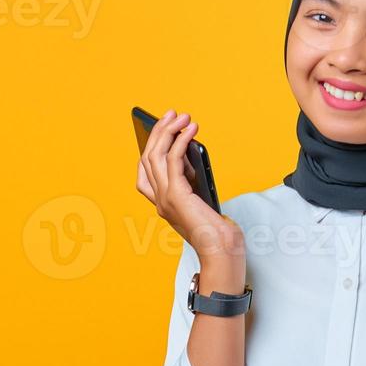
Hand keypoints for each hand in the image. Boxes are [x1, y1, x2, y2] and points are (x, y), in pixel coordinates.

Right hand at [136, 109, 241, 259]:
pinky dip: (180, 140)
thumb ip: (191, 183)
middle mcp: (159, 201)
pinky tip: (191, 130)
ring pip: (156, 155)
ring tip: (181, 116)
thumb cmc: (217, 233)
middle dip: (157, 133)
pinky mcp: (177, 194)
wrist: (221, 251)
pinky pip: (174, 159)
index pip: (144, 173)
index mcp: (162, 205)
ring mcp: (165, 198)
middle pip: (148, 158)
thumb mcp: (200, 202)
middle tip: (170, 114)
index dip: (150, 148)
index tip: (163, 129)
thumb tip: (189, 155)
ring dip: (168, 131)